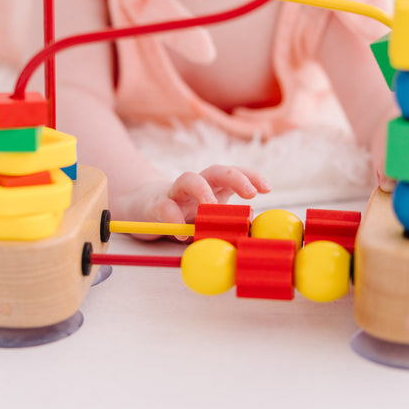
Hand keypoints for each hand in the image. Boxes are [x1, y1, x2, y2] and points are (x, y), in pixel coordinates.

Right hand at [117, 166, 270, 239]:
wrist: (141, 206)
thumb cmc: (182, 213)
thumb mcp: (207, 219)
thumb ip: (226, 224)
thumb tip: (250, 237)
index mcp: (212, 187)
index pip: (234, 174)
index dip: (251, 177)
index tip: (267, 188)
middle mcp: (195, 185)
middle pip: (216, 171)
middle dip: (236, 178)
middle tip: (250, 193)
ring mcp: (174, 193)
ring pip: (188, 179)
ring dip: (202, 190)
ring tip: (210, 206)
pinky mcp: (155, 205)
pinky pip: (165, 207)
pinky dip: (173, 218)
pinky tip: (181, 233)